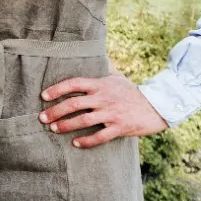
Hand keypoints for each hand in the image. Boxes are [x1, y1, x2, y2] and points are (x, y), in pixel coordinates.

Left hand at [38, 73, 168, 147]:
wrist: (158, 105)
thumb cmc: (133, 92)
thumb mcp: (117, 77)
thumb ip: (103, 70)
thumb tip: (95, 56)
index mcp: (100, 85)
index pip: (74, 84)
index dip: (57, 89)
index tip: (43, 95)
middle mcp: (104, 98)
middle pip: (73, 104)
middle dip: (55, 111)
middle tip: (42, 118)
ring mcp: (112, 113)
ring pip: (83, 121)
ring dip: (66, 126)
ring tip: (54, 129)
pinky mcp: (121, 127)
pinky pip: (100, 136)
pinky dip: (87, 141)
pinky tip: (76, 144)